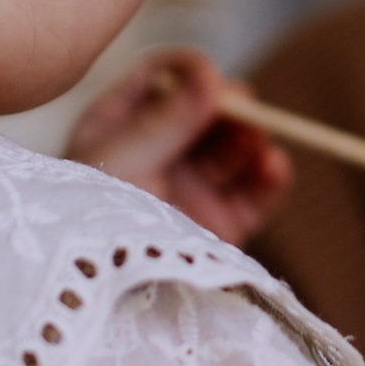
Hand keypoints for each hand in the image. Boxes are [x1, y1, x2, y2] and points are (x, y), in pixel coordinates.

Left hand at [68, 46, 292, 243]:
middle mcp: (157, 154)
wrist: (99, 293)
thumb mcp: (120, 162)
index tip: (208, 75)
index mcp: (118, 128)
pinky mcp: (219, 225)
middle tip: (242, 106)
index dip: (187, 72)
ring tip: (256, 139)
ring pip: (234, 150)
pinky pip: (254, 194)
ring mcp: (190, 189)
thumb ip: (166, 118)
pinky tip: (274, 166)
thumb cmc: (90, 222)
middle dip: (227, 106)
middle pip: (205, 112)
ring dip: (251, 139)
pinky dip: (270, 179)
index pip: (159, 80)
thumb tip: (208, 72)